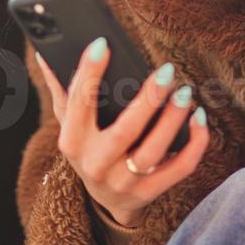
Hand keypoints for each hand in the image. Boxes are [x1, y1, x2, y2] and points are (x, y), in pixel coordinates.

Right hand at [32, 38, 209, 226]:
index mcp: (73, 143)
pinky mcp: (150, 192)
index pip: (78, 104)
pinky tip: (198, 118)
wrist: (105, 201)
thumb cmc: (88, 149)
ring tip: (185, 92)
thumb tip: (45, 54)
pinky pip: (180, 168)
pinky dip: (194, 144)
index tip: (102, 44)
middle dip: (147, 100)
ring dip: (172, 120)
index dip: (88, 73)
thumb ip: (61, 91)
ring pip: (153, 151)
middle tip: (166, 71)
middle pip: (124, 131)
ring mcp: (124, 182)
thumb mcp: (70, 124)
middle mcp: (96, 165)